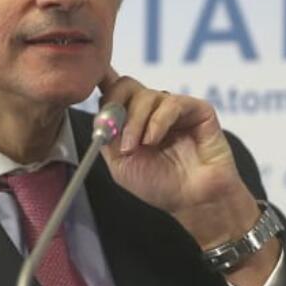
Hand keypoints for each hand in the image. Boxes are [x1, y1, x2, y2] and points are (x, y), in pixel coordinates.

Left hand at [97, 69, 263, 251]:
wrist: (193, 202)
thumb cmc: (160, 185)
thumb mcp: (120, 163)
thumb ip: (107, 135)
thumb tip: (100, 111)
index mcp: (133, 120)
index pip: (114, 91)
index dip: (101, 83)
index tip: (88, 86)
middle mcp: (153, 110)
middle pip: (126, 85)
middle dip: (115, 106)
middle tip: (114, 133)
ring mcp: (175, 108)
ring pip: (146, 95)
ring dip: (135, 122)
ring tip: (136, 147)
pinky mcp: (197, 109)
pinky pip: (171, 103)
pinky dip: (157, 122)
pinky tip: (154, 140)